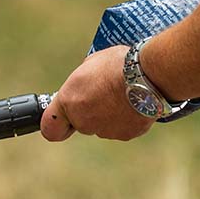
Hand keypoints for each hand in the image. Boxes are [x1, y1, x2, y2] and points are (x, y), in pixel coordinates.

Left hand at [40, 45, 154, 141]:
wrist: (150, 75)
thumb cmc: (120, 64)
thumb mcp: (91, 64)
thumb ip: (81, 81)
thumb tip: (84, 86)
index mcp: (69, 101)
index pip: (50, 127)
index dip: (56, 123)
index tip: (63, 118)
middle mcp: (83, 120)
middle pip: (81, 122)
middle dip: (90, 111)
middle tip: (104, 93)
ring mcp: (104, 130)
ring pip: (102, 126)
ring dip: (109, 115)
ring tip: (123, 94)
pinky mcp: (125, 134)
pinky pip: (121, 128)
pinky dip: (126, 119)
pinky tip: (135, 102)